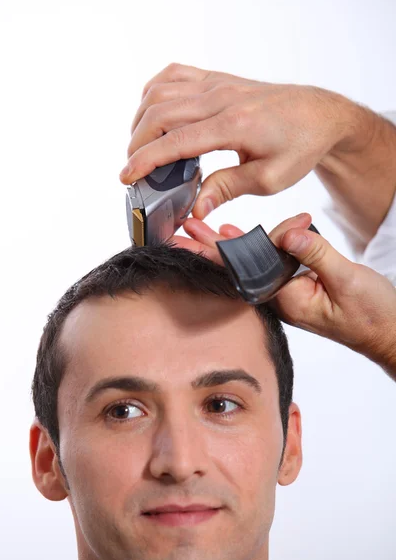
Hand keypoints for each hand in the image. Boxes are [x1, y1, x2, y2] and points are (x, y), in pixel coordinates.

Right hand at [121, 63, 353, 219]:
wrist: (320, 116)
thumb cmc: (299, 146)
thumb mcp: (270, 178)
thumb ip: (228, 188)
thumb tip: (196, 207)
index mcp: (235, 125)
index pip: (176, 141)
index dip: (145, 160)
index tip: (126, 177)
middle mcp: (221, 98)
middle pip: (160, 114)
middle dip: (137, 144)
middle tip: (131, 169)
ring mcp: (218, 84)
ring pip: (161, 92)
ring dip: (141, 119)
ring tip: (139, 147)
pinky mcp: (217, 79)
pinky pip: (174, 75)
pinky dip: (154, 92)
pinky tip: (152, 111)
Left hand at [172, 213, 395, 378]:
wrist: (389, 332)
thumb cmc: (372, 315)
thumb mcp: (346, 279)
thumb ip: (315, 253)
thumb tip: (286, 233)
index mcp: (287, 299)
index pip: (242, 271)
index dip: (215, 252)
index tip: (191, 239)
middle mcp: (282, 298)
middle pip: (239, 269)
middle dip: (211, 247)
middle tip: (185, 228)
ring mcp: (290, 293)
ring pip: (254, 265)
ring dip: (231, 244)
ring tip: (205, 227)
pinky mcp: (299, 288)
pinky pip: (272, 265)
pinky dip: (258, 247)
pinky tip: (242, 236)